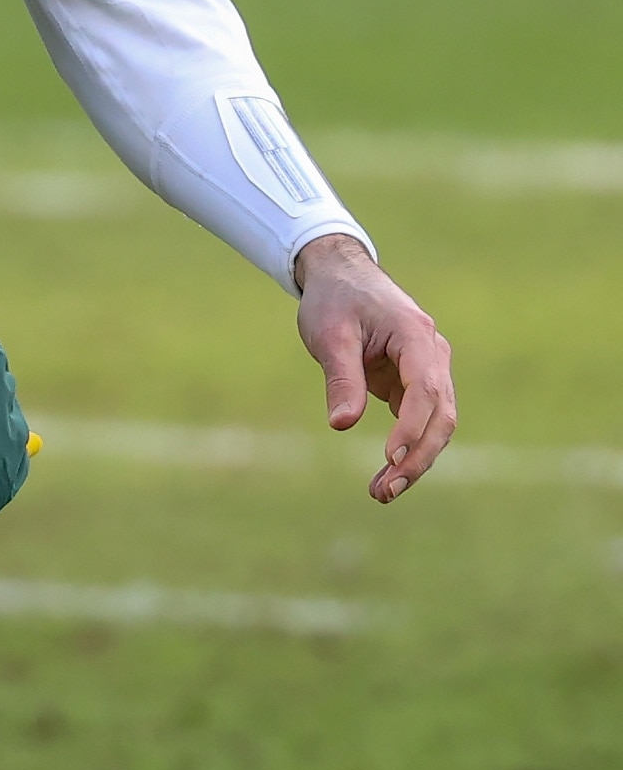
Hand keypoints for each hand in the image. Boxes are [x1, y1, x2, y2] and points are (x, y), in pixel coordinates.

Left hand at [293, 233, 455, 503]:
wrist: (341, 276)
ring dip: (415, 460)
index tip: (389, 459)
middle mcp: (433, 357)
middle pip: (441, 416)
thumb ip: (341, 377)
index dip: (411, 427)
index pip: (424, 390)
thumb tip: (342, 424)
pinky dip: (408, 448)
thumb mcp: (329, 334)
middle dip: (417, 457)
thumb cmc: (335, 300)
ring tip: (381, 493)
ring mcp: (429, 371)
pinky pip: (419, 422)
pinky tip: (387, 476)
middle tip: (384, 490)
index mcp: (417, 336)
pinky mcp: (415, 384)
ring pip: (436, 425)